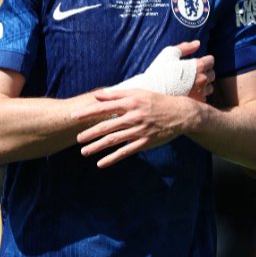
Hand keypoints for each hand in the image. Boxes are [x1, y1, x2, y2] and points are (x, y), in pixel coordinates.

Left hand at [73, 89, 199, 167]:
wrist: (180, 114)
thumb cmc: (157, 101)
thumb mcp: (138, 93)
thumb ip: (117, 94)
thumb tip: (98, 95)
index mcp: (130, 103)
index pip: (105, 107)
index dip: (88, 112)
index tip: (75, 117)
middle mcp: (133, 117)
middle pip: (107, 125)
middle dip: (90, 133)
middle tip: (77, 138)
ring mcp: (139, 131)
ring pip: (114, 140)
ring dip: (97, 146)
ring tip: (84, 152)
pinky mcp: (145, 143)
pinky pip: (126, 152)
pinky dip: (113, 158)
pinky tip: (101, 163)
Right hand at [110, 40, 214, 100]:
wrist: (150, 93)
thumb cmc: (159, 72)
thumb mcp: (169, 54)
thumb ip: (185, 47)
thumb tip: (198, 43)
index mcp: (197, 66)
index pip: (211, 61)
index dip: (204, 60)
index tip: (197, 63)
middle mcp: (202, 80)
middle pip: (212, 74)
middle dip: (205, 73)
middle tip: (193, 75)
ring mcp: (200, 93)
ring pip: (209, 88)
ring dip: (203, 86)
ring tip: (190, 86)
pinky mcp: (196, 104)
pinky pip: (203, 99)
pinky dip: (198, 96)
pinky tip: (188, 94)